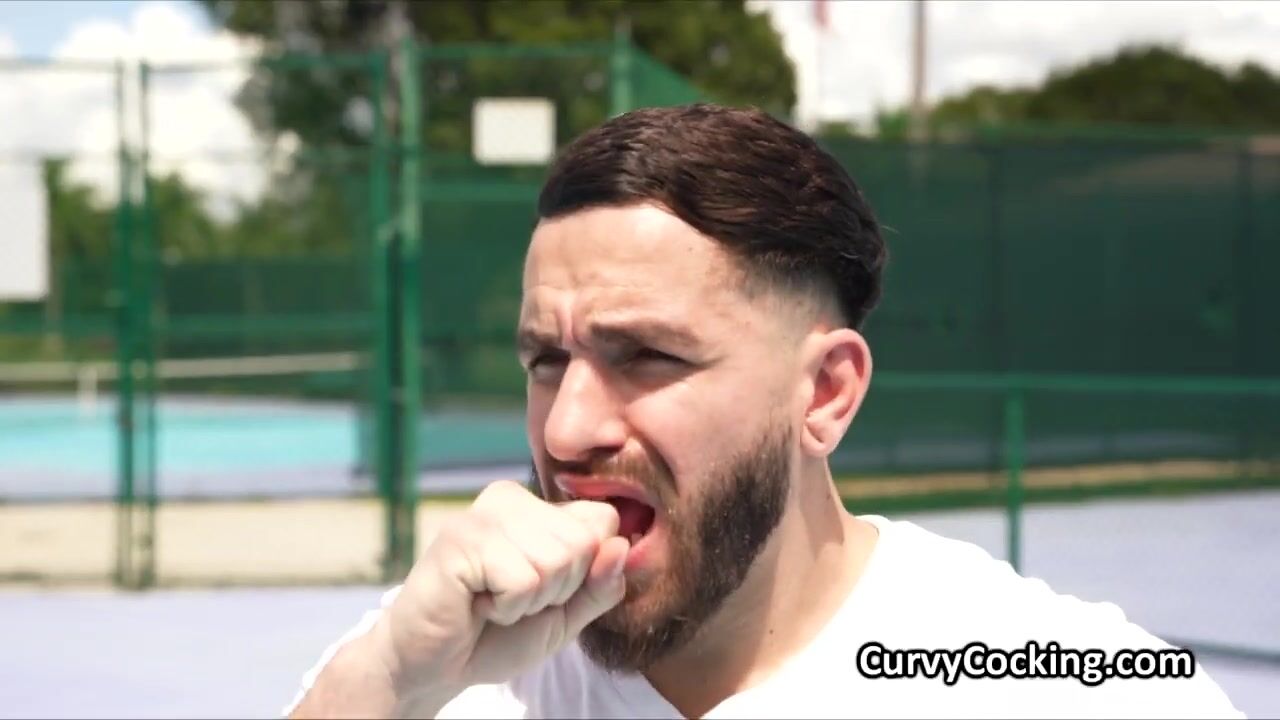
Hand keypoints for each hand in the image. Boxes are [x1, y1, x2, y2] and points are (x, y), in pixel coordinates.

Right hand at [374, 480, 629, 706]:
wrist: (435, 667)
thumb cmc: (497, 636)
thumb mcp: (566, 615)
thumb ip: (600, 584)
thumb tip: (620, 545)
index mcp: (537, 507)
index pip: (603, 522)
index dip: (584, 574)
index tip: (541, 590)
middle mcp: (511, 499)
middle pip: (583, 543)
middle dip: (556, 591)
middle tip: (510, 599)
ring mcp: (483, 514)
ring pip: (556, 561)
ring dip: (528, 602)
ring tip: (492, 600)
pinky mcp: (460, 538)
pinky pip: (522, 580)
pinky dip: (506, 608)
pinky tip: (476, 602)